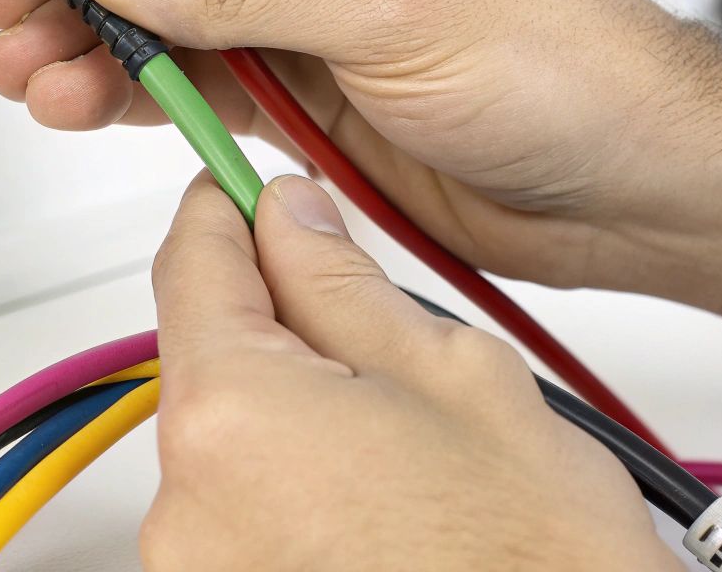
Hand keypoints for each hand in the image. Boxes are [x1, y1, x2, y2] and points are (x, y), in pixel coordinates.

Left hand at [141, 171, 677, 570]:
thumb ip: (344, 280)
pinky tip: (386, 504)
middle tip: (382, 331)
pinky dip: (298, 492)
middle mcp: (186, 507)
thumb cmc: (534, 561)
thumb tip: (288, 216)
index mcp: (232, 418)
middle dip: (282, 325)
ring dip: (296, 417)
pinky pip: (245, 515)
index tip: (254, 187)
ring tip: (408, 449)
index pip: (192, 262)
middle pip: (210, 359)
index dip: (229, 208)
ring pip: (232, 441)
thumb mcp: (458, 374)